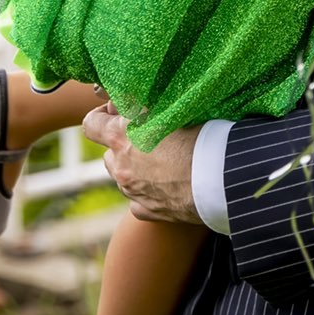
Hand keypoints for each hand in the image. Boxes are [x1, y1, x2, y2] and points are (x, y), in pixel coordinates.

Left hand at [82, 104, 202, 223]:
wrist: (222, 180)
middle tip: (150, 137)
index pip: (91, 123)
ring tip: (164, 161)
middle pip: (109, 152)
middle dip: (123, 145)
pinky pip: (137, 198)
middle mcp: (120, 166)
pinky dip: (147, 190)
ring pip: (122, 176)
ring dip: (135, 167)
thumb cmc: (201, 137)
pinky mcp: (145, 210)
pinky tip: (167, 183)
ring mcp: (131, 191)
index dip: (102, 116)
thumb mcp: (172, 110)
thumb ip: (142, 107)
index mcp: (122, 136)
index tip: (119, 114)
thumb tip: (124, 103)